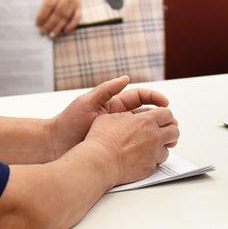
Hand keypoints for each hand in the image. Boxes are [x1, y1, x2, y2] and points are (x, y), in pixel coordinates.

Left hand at [35, 0, 82, 37]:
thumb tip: (34, 11)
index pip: (49, 4)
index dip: (43, 15)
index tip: (37, 23)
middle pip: (58, 12)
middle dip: (50, 24)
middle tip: (43, 32)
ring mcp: (75, 1)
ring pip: (66, 16)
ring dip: (58, 27)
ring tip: (51, 35)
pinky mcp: (79, 6)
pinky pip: (76, 17)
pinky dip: (71, 25)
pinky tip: (64, 31)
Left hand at [49, 75, 170, 158]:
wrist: (55, 144)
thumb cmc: (68, 122)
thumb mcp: (86, 102)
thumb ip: (106, 90)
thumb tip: (125, 78)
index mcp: (114, 105)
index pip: (140, 98)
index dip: (155, 99)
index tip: (165, 103)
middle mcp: (119, 119)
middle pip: (147, 115)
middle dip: (162, 117)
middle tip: (172, 123)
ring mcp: (118, 134)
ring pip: (144, 132)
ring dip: (158, 133)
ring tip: (170, 137)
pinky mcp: (115, 148)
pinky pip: (135, 147)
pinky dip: (147, 147)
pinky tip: (155, 150)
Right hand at [86, 107, 179, 186]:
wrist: (100, 161)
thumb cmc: (101, 139)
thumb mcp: (111, 117)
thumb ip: (126, 115)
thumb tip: (130, 116)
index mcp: (146, 121)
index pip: (166, 114)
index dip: (164, 116)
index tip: (161, 119)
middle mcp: (154, 136)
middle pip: (174, 131)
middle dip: (169, 131)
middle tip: (162, 133)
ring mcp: (154, 152)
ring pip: (168, 148)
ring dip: (162, 147)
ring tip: (152, 147)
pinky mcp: (150, 167)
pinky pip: (158, 162)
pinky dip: (153, 160)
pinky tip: (144, 158)